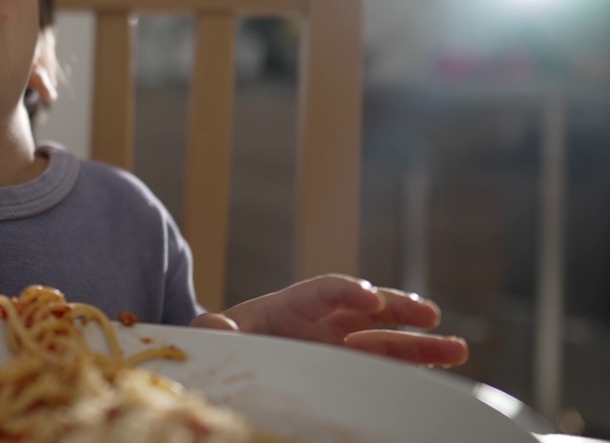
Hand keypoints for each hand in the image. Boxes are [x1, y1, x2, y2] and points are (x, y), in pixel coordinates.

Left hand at [191, 274, 468, 367]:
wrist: (227, 360)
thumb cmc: (220, 344)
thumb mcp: (207, 336)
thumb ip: (209, 331)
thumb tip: (221, 328)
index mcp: (288, 306)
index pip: (323, 290)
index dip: (347, 292)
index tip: (369, 300)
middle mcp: (321, 321)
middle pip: (365, 309)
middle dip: (398, 308)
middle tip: (429, 314)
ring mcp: (338, 345)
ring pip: (385, 339)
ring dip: (420, 343)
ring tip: (458, 349)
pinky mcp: (346, 368)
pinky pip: (381, 365)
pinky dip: (409, 368)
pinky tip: (439, 375)